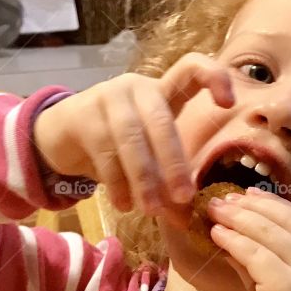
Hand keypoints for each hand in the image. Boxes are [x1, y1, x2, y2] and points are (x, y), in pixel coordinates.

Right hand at [32, 52, 234, 223]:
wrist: (62, 136)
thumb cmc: (117, 146)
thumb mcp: (149, 160)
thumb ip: (167, 185)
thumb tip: (186, 221)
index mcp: (162, 91)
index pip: (191, 68)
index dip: (213, 77)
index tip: (228, 104)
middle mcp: (137, 87)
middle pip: (161, 120)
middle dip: (174, 163)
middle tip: (183, 198)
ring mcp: (108, 97)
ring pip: (132, 139)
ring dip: (144, 179)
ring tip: (151, 210)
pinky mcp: (83, 115)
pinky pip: (105, 153)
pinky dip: (118, 184)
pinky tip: (124, 205)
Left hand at [208, 187, 290, 290]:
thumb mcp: (275, 283)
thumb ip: (262, 253)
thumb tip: (234, 222)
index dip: (273, 204)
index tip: (247, 194)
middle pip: (287, 222)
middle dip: (252, 206)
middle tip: (222, 199)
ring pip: (270, 235)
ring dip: (238, 219)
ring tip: (214, 212)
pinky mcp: (288, 289)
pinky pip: (257, 256)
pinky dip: (235, 241)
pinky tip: (217, 236)